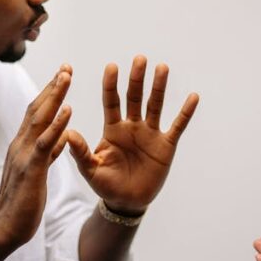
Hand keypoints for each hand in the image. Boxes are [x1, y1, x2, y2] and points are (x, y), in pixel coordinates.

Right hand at [0, 66, 72, 247]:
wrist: (3, 228)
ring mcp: (24, 155)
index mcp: (23, 146)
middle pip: (37, 108)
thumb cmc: (21, 203)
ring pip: (39, 119)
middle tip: (66, 65)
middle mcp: (20, 145)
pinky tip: (68, 110)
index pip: (36, 113)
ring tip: (67, 76)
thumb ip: (47, 154)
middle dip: (53, 86)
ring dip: (54, 96)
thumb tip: (60, 138)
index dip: (49, 93)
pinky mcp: (31, 169)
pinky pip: (45, 143)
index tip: (62, 75)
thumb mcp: (37, 172)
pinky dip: (56, 125)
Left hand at [66, 56, 198, 214]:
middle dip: (136, 79)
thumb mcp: (91, 169)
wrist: (127, 202)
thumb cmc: (106, 185)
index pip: (111, 102)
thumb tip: (67, 132)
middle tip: (139, 59)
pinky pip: (177, 126)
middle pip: (135, 97)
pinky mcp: (166, 145)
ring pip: (155, 105)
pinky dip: (185, 112)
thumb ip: (81, 151)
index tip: (111, 67)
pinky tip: (193, 97)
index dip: (111, 85)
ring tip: (162, 67)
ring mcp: (150, 134)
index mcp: (113, 129)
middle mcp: (132, 126)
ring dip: (158, 87)